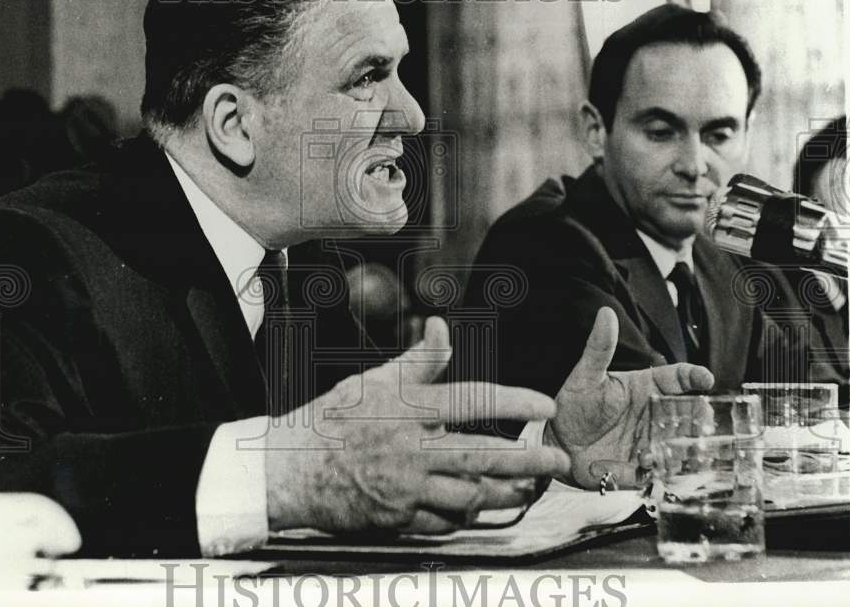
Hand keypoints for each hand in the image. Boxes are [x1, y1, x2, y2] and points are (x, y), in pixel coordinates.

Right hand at [265, 317, 569, 533]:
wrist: (290, 469)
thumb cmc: (331, 419)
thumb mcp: (374, 381)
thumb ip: (416, 361)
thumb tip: (440, 328)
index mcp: (409, 410)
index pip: (473, 401)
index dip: (514, 401)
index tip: (545, 403)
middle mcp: (412, 450)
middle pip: (482, 455)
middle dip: (528, 459)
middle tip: (559, 460)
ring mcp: (405, 489)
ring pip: (471, 495)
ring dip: (506, 492)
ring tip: (530, 488)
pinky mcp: (398, 518)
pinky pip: (444, 522)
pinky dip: (467, 515)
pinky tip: (481, 507)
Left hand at [547, 307, 714, 488]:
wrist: (558, 441)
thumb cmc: (575, 403)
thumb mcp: (586, 375)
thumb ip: (599, 347)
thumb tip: (606, 313)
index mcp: (647, 388)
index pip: (678, 378)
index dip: (694, 376)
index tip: (705, 378)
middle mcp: (656, 415)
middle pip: (689, 413)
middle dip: (700, 416)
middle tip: (701, 417)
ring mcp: (653, 441)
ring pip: (683, 444)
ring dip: (688, 446)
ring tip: (687, 447)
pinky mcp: (643, 468)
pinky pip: (662, 470)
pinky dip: (664, 469)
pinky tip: (653, 464)